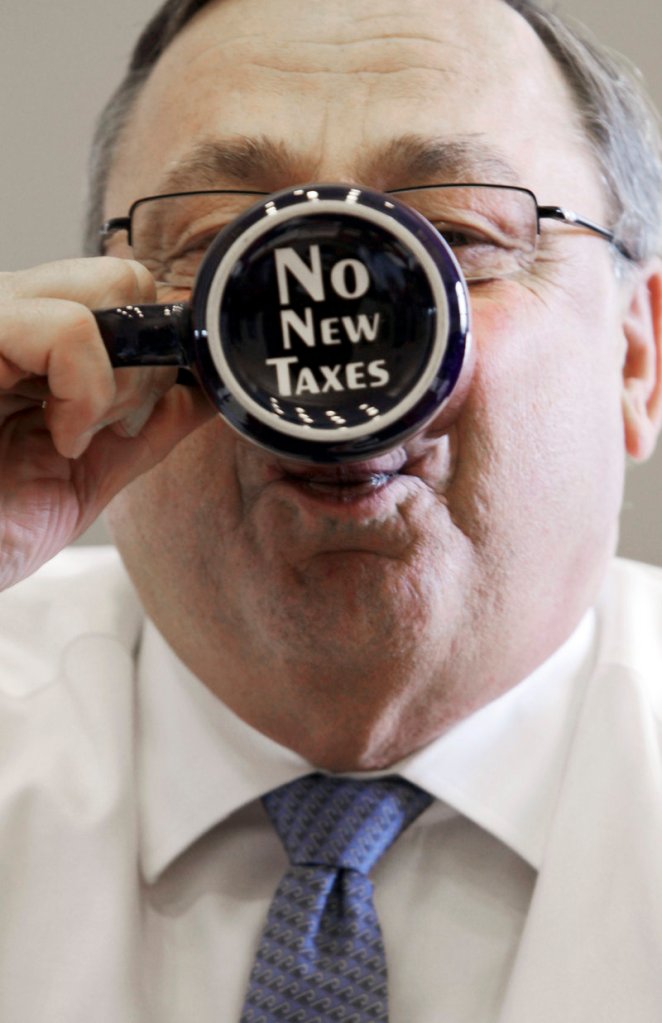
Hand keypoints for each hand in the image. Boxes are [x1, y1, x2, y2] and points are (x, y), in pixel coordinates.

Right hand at [0, 257, 212, 589]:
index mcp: (36, 340)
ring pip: (115, 289)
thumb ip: (148, 425)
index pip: (130, 296)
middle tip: (105, 431)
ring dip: (119, 383)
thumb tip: (207, 391)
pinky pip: (71, 329)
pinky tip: (58, 438)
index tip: (132, 423)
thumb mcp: (89, 472)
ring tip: (71, 436)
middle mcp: (14, 313)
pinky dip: (87, 393)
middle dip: (145, 368)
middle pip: (131, 280)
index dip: (156, 357)